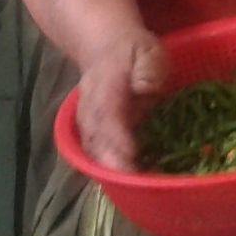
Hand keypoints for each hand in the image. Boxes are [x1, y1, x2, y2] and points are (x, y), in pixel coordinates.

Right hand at [76, 31, 167, 171]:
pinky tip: (131, 182)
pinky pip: (96, 155)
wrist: (102, 47)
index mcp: (106, 90)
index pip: (108, 118)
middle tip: (140, 185)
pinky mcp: (90, 134)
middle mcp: (90, 111)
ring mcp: (87, 124)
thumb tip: (145, 88)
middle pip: (97, 144)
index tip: (133, 160)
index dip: (119, 141)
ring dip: (113, 173)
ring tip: (138, 188)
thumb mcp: (148, 51)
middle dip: (116, 167)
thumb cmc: (132, 52)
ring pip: (94, 153)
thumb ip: (148, 69)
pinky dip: (111, 170)